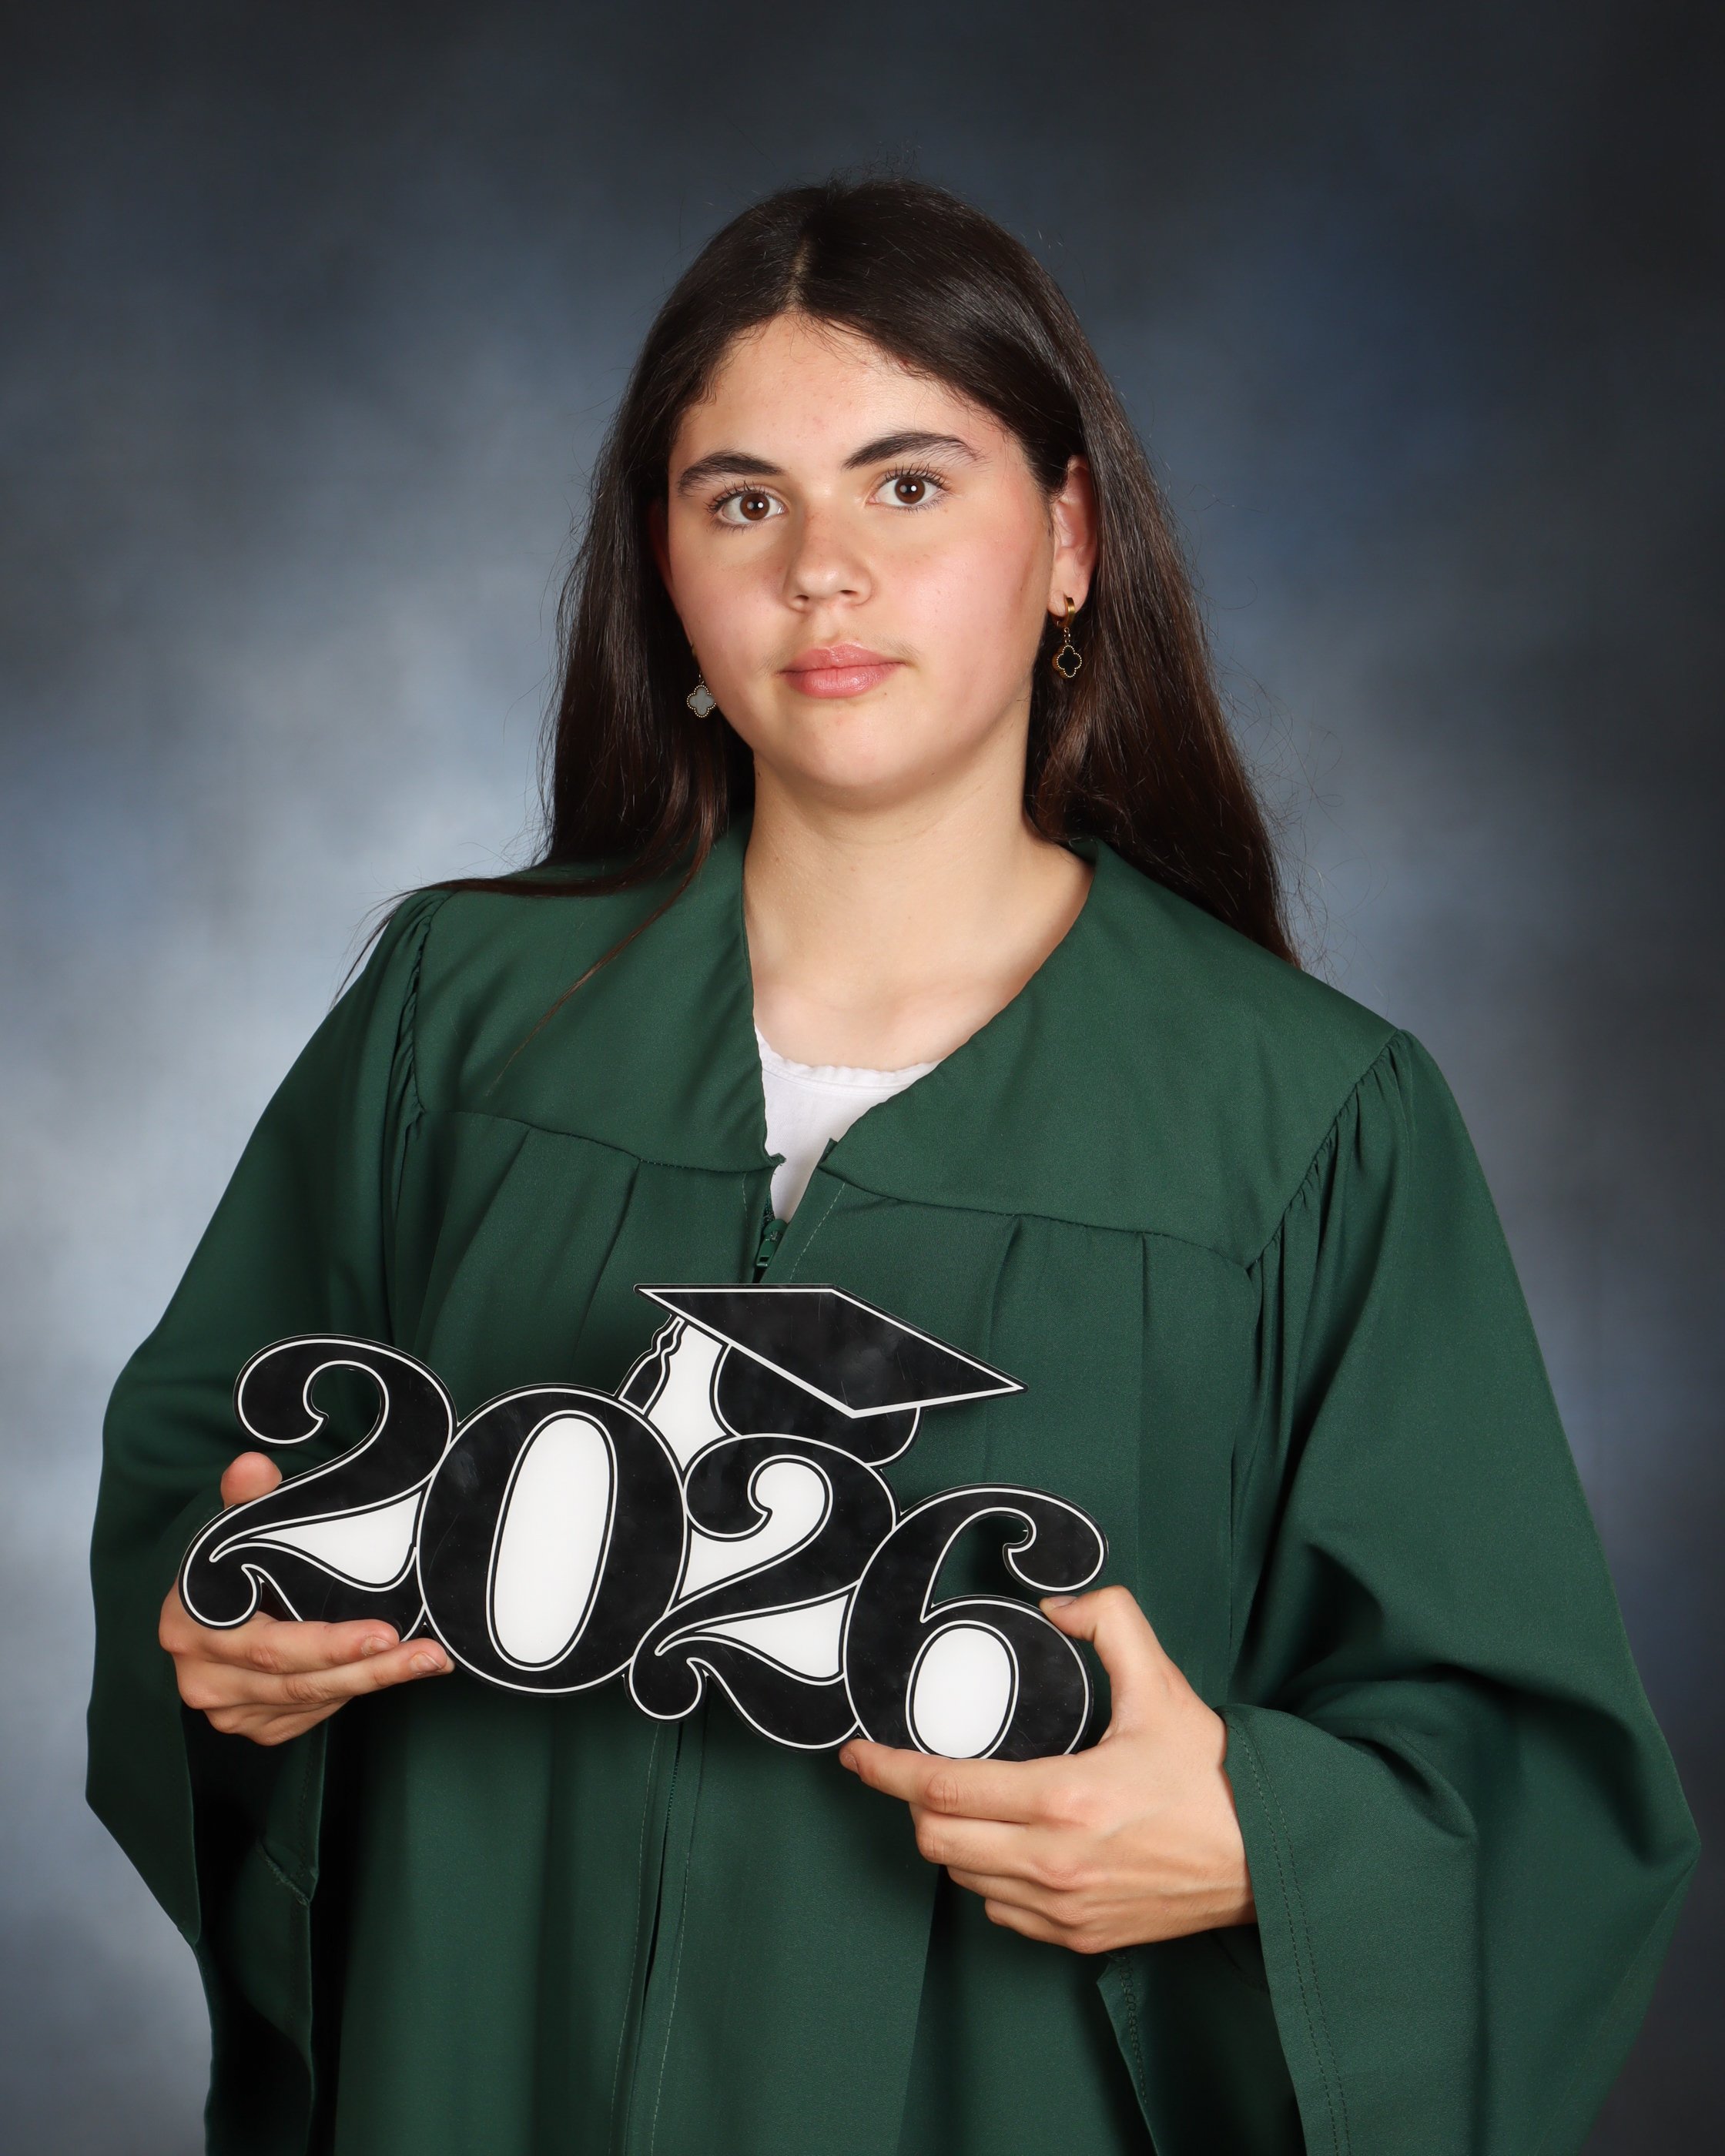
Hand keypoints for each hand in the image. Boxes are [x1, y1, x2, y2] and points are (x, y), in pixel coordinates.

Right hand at [158, 1450, 450, 1745]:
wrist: (209, 1612)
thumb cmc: (231, 1566)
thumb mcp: (236, 1527)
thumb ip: (247, 1498)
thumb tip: (253, 1465)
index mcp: (193, 1624)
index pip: (272, 1645)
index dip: (331, 1644)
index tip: (387, 1632)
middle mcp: (202, 1677)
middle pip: (300, 1683)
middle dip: (372, 1669)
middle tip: (428, 1652)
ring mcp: (225, 1709)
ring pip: (312, 1702)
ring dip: (374, 1682)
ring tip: (429, 1659)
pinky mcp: (251, 1726)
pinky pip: (309, 1716)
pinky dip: (351, 1694)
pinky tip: (389, 1671)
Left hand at [839, 1585, 1252, 1953]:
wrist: (1269, 1862)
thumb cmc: (1217, 1779)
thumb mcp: (1164, 1686)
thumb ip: (1111, 1625)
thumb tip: (1057, 1605)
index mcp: (1064, 1799)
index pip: (941, 1787)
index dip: (885, 1770)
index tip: (855, 1755)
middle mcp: (1053, 1863)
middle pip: (936, 1838)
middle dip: (914, 1802)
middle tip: (915, 1771)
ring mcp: (1063, 1908)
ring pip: (963, 1878)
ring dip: (952, 1839)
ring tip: (965, 1802)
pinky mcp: (1078, 1938)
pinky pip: (1000, 1912)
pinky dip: (988, 1879)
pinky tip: (1006, 1847)